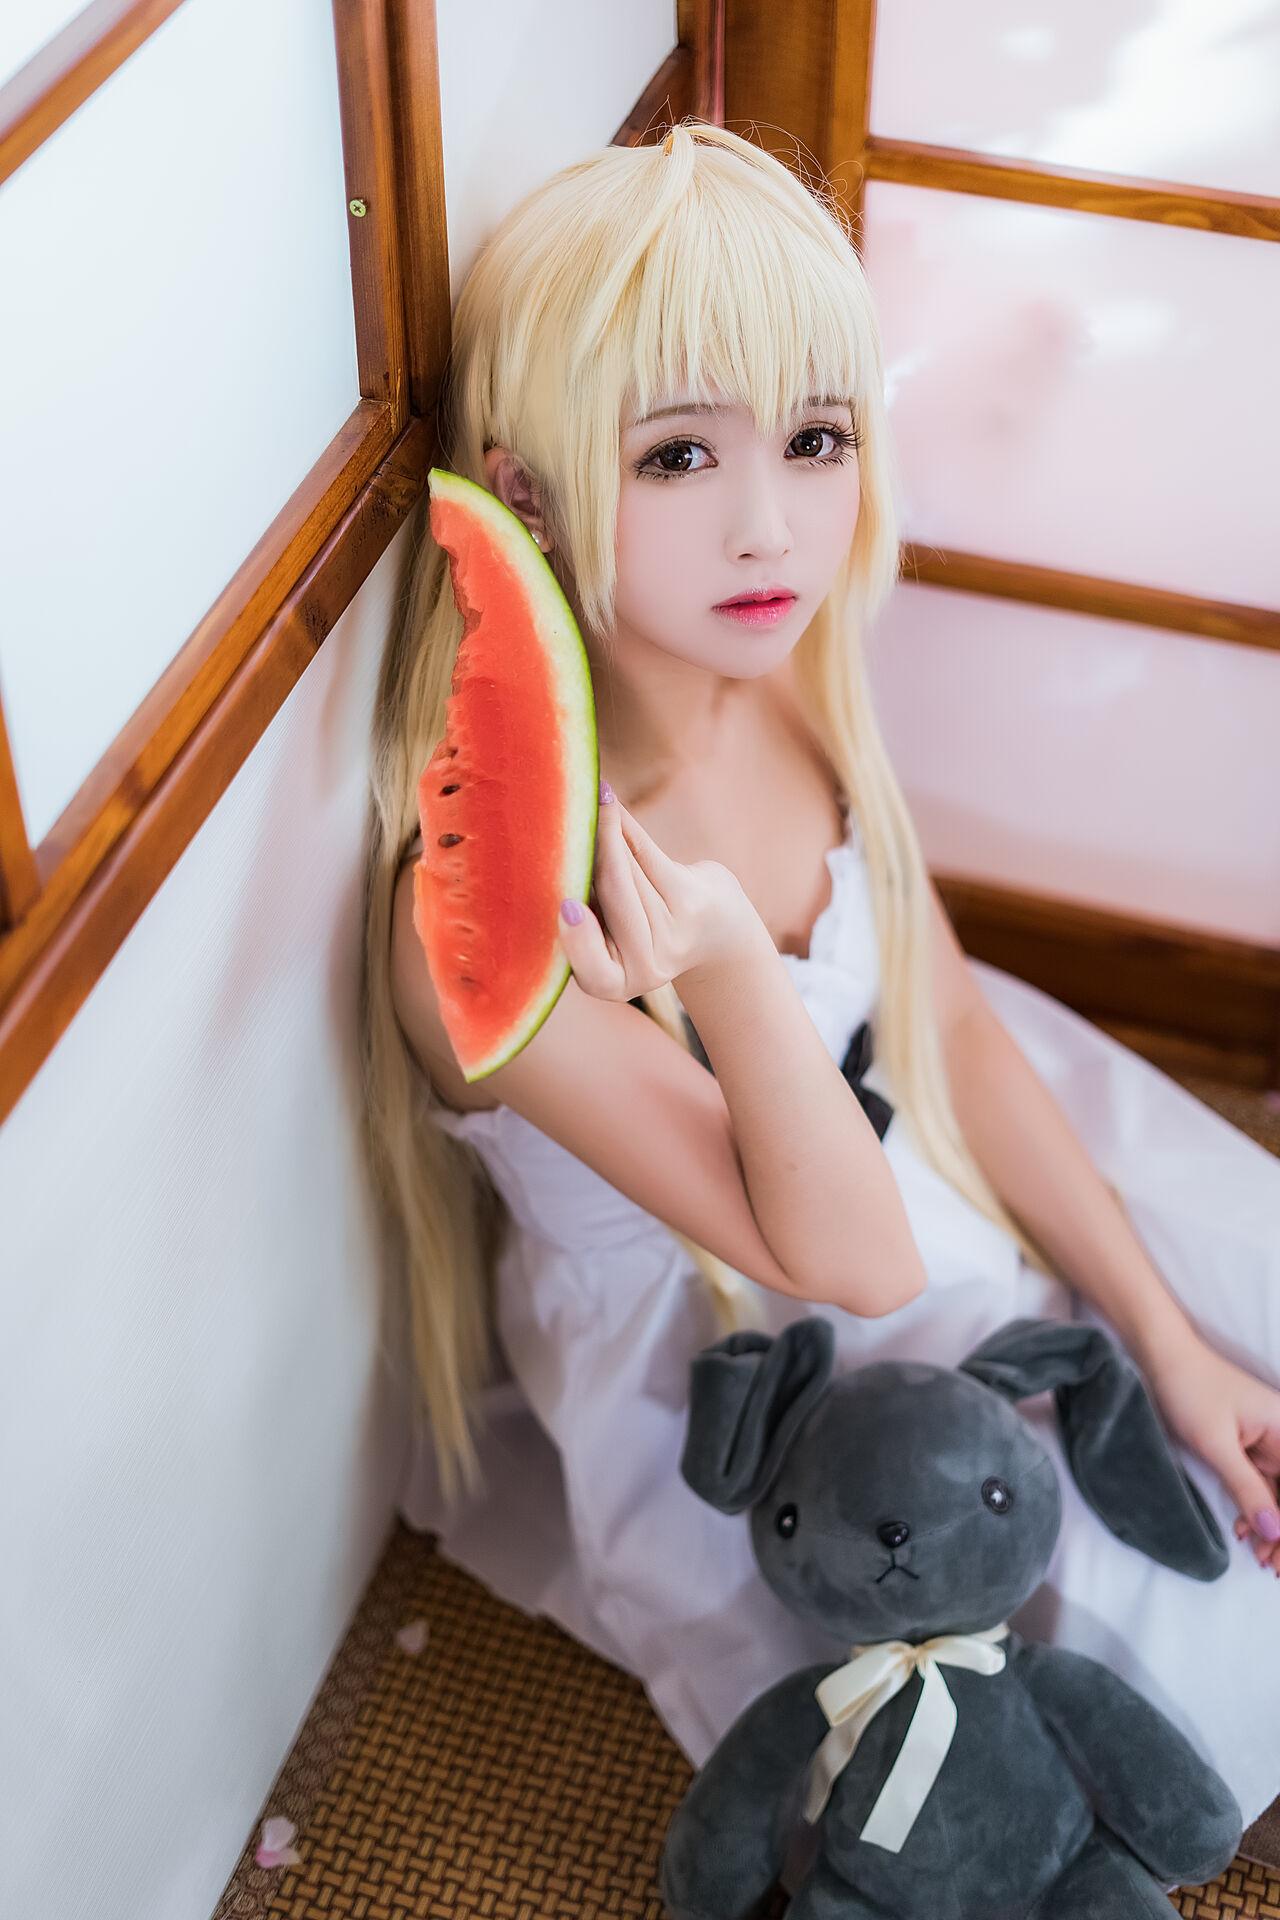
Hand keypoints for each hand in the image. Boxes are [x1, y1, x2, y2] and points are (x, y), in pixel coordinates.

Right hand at [558, 779, 757, 1000]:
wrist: (711, 930)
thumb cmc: (637, 925)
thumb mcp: (601, 934)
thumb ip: (576, 909)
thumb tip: (540, 860)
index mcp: (611, 983)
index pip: (593, 969)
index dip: (580, 940)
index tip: (567, 907)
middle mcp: (646, 969)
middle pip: (607, 900)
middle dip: (583, 854)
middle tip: (556, 813)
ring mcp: (674, 934)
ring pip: (624, 871)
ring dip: (601, 830)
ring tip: (584, 797)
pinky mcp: (693, 900)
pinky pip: (646, 853)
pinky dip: (621, 825)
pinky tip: (607, 799)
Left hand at [1140, 1332, 1279, 1575]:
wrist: (1160, 1356)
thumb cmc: (1190, 1389)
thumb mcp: (1217, 1443)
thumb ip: (1248, 1488)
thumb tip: (1276, 1531)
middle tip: (1272, 1567)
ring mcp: (1267, 1442)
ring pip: (1279, 1495)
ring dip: (1273, 1527)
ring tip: (1260, 1559)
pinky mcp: (1247, 1447)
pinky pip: (1261, 1485)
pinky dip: (1256, 1510)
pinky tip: (1245, 1533)